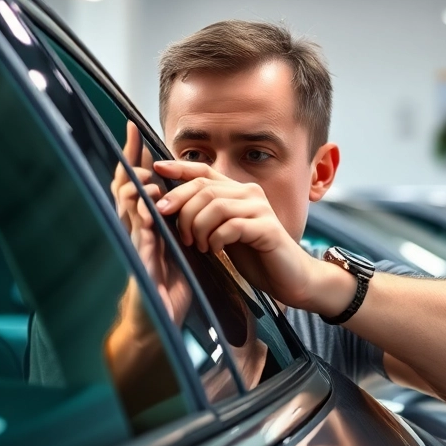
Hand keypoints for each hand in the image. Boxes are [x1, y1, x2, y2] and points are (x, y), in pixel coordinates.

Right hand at [111, 123, 191, 323]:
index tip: (134, 130)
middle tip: (131, 136)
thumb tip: (187, 197)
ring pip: (126, 208)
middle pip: (124, 187)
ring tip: (144, 177)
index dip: (135, 157)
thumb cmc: (169, 285)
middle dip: (128, 161)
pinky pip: (138, 239)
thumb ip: (177, 221)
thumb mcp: (177, 245)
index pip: (138, 182)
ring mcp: (134, 246)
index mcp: (147, 223)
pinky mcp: (139, 265)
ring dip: (135, 190)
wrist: (160, 321)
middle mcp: (135, 230)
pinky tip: (148, 211)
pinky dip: (142, 223)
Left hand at [152, 159, 353, 314]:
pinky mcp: (267, 229)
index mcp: (237, 191)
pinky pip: (232, 226)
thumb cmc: (254, 256)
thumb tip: (169, 207)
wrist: (289, 278)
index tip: (156, 168)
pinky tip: (215, 250)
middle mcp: (249, 194)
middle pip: (204, 188)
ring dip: (198, 227)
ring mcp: (260, 209)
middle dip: (182, 208)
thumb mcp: (223, 232)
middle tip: (176, 231)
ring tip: (198, 246)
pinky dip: (217, 239)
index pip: (204, 170)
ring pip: (215, 205)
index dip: (179, 167)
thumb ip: (205, 217)